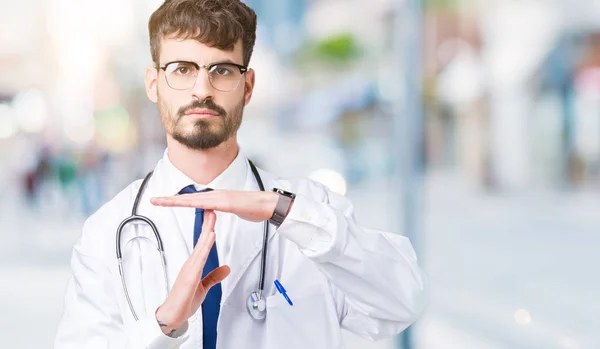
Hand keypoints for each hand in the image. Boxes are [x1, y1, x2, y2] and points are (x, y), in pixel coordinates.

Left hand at [151, 190, 279, 221]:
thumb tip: (211, 210)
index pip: (191, 200)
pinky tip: (185, 203)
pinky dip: (195, 204)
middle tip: (154, 201)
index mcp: (215, 198)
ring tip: (163, 202)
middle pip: (188, 198)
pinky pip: (208, 203)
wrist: (268, 204)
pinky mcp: (227, 202)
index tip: (162, 202)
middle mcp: (215, 195)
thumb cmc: (253, 207)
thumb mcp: (232, 209)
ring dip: (177, 201)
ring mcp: (220, 197)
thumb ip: (219, 208)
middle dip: (170, 200)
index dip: (176, 201)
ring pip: (194, 199)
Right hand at [155, 210, 229, 334]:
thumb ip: (214, 277)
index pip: (203, 243)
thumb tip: (226, 268)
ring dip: (207, 231)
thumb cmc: (184, 301)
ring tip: (212, 218)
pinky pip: (199, 259)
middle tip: (212, 208)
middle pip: (202, 240)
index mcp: (194, 265)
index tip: (212, 216)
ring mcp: (189, 269)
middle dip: (207, 224)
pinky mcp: (189, 276)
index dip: (208, 229)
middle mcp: (191, 264)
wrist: (172, 316)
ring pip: (201, 246)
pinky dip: (205, 247)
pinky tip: (210, 238)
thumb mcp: (204, 287)